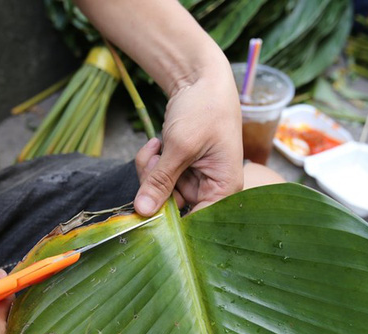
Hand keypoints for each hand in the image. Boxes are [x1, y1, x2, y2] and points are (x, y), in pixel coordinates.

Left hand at [134, 60, 242, 214]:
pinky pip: (159, 176)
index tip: (148, 216)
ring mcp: (194, 177)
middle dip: (156, 185)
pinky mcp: (181, 167)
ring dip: (151, 170)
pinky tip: (156, 143)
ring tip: (156, 146)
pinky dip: (152, 161)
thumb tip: (143, 212)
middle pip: (174, 206)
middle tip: (153, 161)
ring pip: (162, 190)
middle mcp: (212, 187)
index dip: (173, 222)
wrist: (200, 78)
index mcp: (225, 187)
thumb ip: (161, 181)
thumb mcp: (180, 146)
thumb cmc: (204, 108)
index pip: (198, 221)